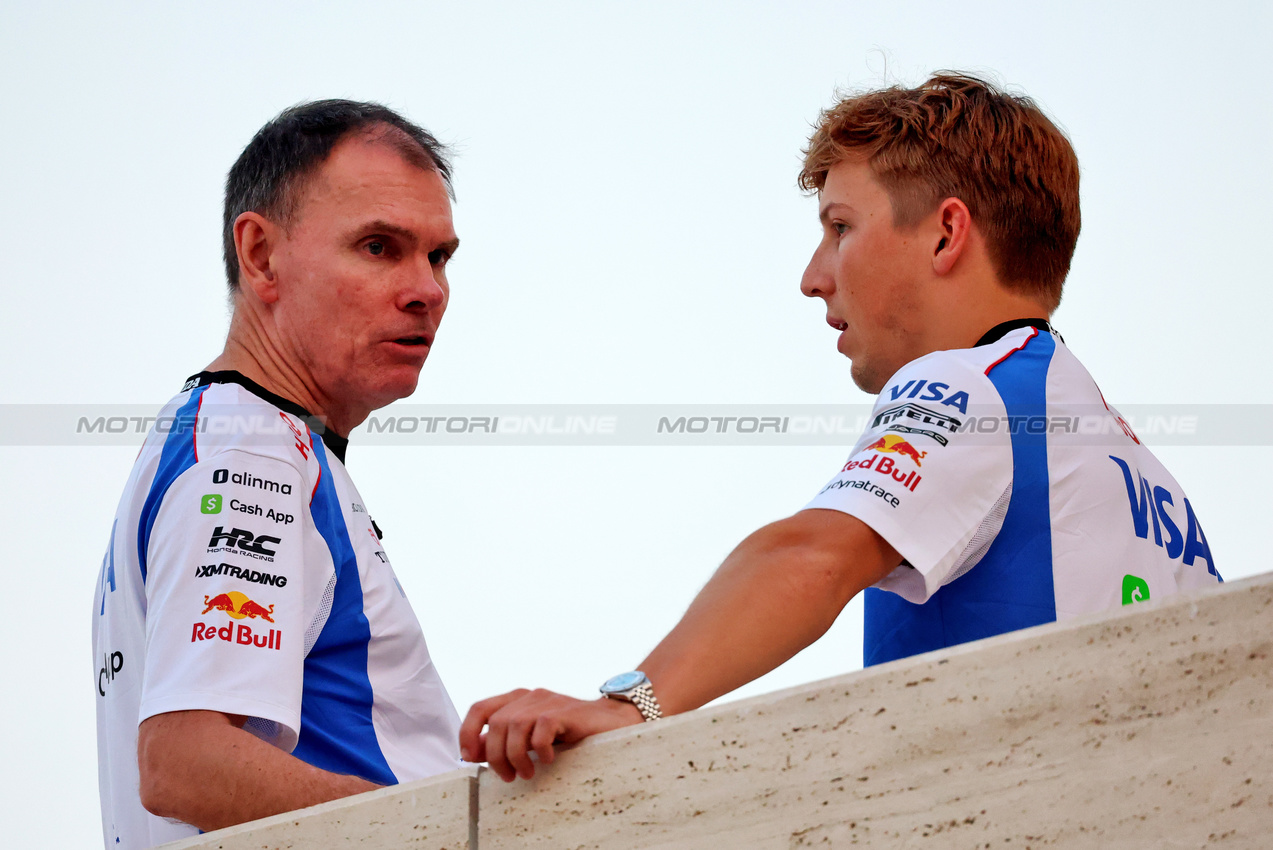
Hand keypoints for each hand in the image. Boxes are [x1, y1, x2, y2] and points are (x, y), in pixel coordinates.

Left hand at [459, 689, 643, 781]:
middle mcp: (528, 696)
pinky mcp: (563, 711)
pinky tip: (549, 760)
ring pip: (514, 727)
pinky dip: (540, 750)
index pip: (479, 708)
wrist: (609, 721)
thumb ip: (503, 739)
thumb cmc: (568, 731)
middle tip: (508, 776)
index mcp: (516, 699)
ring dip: (516, 757)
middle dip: (496, 755)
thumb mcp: (531, 736)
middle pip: (495, 723)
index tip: (469, 758)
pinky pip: (540, 731)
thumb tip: (472, 751)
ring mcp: (546, 701)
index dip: (468, 732)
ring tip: (527, 772)